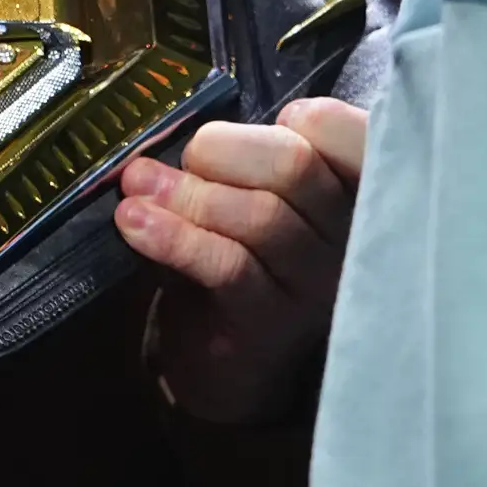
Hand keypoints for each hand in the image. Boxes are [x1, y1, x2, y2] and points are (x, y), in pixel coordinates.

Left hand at [114, 95, 369, 424]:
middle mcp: (347, 238)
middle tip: (176, 157)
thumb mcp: (245, 198)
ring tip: (134, 187)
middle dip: (223, 150)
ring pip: (261, 218)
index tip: (268, 124)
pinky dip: (174, 237)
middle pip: (297, 168)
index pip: (352, 137)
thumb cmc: (236, 260)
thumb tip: (178, 127)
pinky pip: (228, 267)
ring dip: (186, 195)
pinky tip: (133, 223)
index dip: (310, 120)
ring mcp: (315, 286)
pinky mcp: (273, 325)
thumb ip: (236, 160)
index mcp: (348, 192)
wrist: (225, 366)